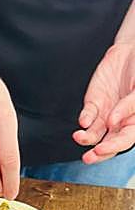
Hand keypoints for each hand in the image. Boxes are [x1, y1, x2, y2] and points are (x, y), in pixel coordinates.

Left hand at [73, 43, 134, 163]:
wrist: (130, 51)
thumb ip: (130, 106)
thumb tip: (113, 123)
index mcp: (134, 121)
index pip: (124, 140)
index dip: (113, 147)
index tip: (100, 150)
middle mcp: (119, 122)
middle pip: (107, 143)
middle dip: (97, 153)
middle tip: (87, 158)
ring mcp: (105, 114)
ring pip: (94, 134)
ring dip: (85, 138)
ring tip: (78, 137)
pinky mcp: (93, 104)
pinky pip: (88, 116)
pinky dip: (85, 119)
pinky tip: (84, 121)